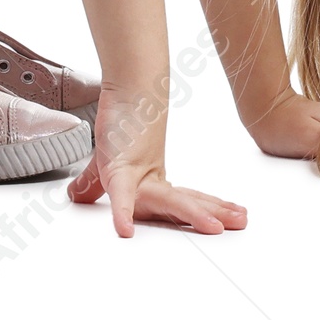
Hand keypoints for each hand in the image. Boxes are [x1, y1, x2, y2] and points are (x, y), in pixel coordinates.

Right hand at [67, 86, 247, 237]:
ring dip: (194, 214)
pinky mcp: (119, 170)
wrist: (126, 88)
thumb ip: (95, 184)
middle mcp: (151, 182)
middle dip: (215, 214)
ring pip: (169, 201)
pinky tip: (125, 231)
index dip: (205, 212)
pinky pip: (119, 197)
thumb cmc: (120, 123)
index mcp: (152, 185)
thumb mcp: (104, 165)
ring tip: (214, 229)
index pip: (183, 203)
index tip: (230, 221)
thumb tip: (78, 194)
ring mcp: (137, 176)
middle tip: (242, 222)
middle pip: (186, 204)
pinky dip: (122, 213)